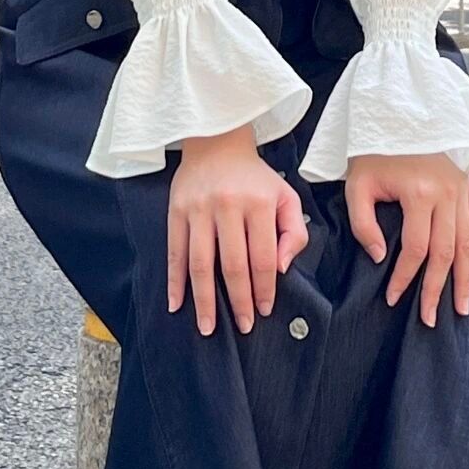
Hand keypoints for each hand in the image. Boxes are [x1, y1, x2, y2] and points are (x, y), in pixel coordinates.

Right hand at [167, 124, 309, 335]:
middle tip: (242, 326)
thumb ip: (294, 231)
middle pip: (232, 264)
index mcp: (258, 203)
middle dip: (238, 300)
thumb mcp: (285, 195)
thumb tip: (283, 268)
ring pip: (200, 263)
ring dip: (204, 300)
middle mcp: (228, 206)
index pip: (263, 257)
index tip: (264, 310)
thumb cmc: (255, 177)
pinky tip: (176, 304)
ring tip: (208, 327)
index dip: (264, 288)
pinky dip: (174, 281)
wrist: (217, 141)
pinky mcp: (176, 211)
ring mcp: (199, 209)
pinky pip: (174, 252)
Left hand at [345, 152, 468, 327]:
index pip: (416, 248)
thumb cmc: (373, 153)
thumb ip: (364, 224)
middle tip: (430, 318)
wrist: (396, 117)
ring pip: (467, 243)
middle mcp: (446, 191)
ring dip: (464, 279)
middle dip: (438, 289)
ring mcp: (461, 188)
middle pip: (446, 252)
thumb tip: (380, 258)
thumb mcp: (358, 185)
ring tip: (460, 307)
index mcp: (419, 191)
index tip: (393, 298)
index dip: (405, 278)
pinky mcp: (467, 186)